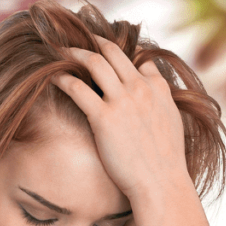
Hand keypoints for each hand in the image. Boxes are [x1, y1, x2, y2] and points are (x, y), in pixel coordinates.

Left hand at [52, 35, 189, 200]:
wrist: (160, 183)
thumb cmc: (165, 161)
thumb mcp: (172, 122)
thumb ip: (162, 100)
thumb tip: (151, 88)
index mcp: (158, 89)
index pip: (140, 60)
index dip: (121, 54)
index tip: (105, 53)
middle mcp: (141, 88)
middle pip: (113, 52)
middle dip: (93, 42)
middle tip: (77, 42)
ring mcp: (122, 101)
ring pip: (94, 62)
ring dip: (74, 53)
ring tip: (60, 53)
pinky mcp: (104, 117)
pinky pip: (77, 88)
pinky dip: (63, 78)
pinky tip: (53, 77)